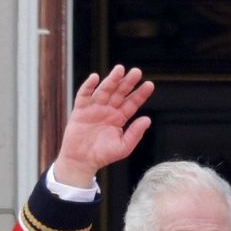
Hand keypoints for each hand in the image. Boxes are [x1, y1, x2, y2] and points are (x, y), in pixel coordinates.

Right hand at [54, 65, 154, 187]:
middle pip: (120, 93)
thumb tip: (147, 119)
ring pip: (104, 90)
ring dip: (111, 79)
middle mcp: (108, 110)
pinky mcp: (80, 109)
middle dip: (128, 82)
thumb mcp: (123, 147)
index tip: (150, 84)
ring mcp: (94, 108)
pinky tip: (95, 77)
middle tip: (137, 71)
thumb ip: (135, 134)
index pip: (132, 103)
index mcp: (119, 118)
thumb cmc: (103, 155)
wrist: (81, 161)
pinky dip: (88, 86)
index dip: (140, 94)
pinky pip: (84, 95)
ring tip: (120, 69)